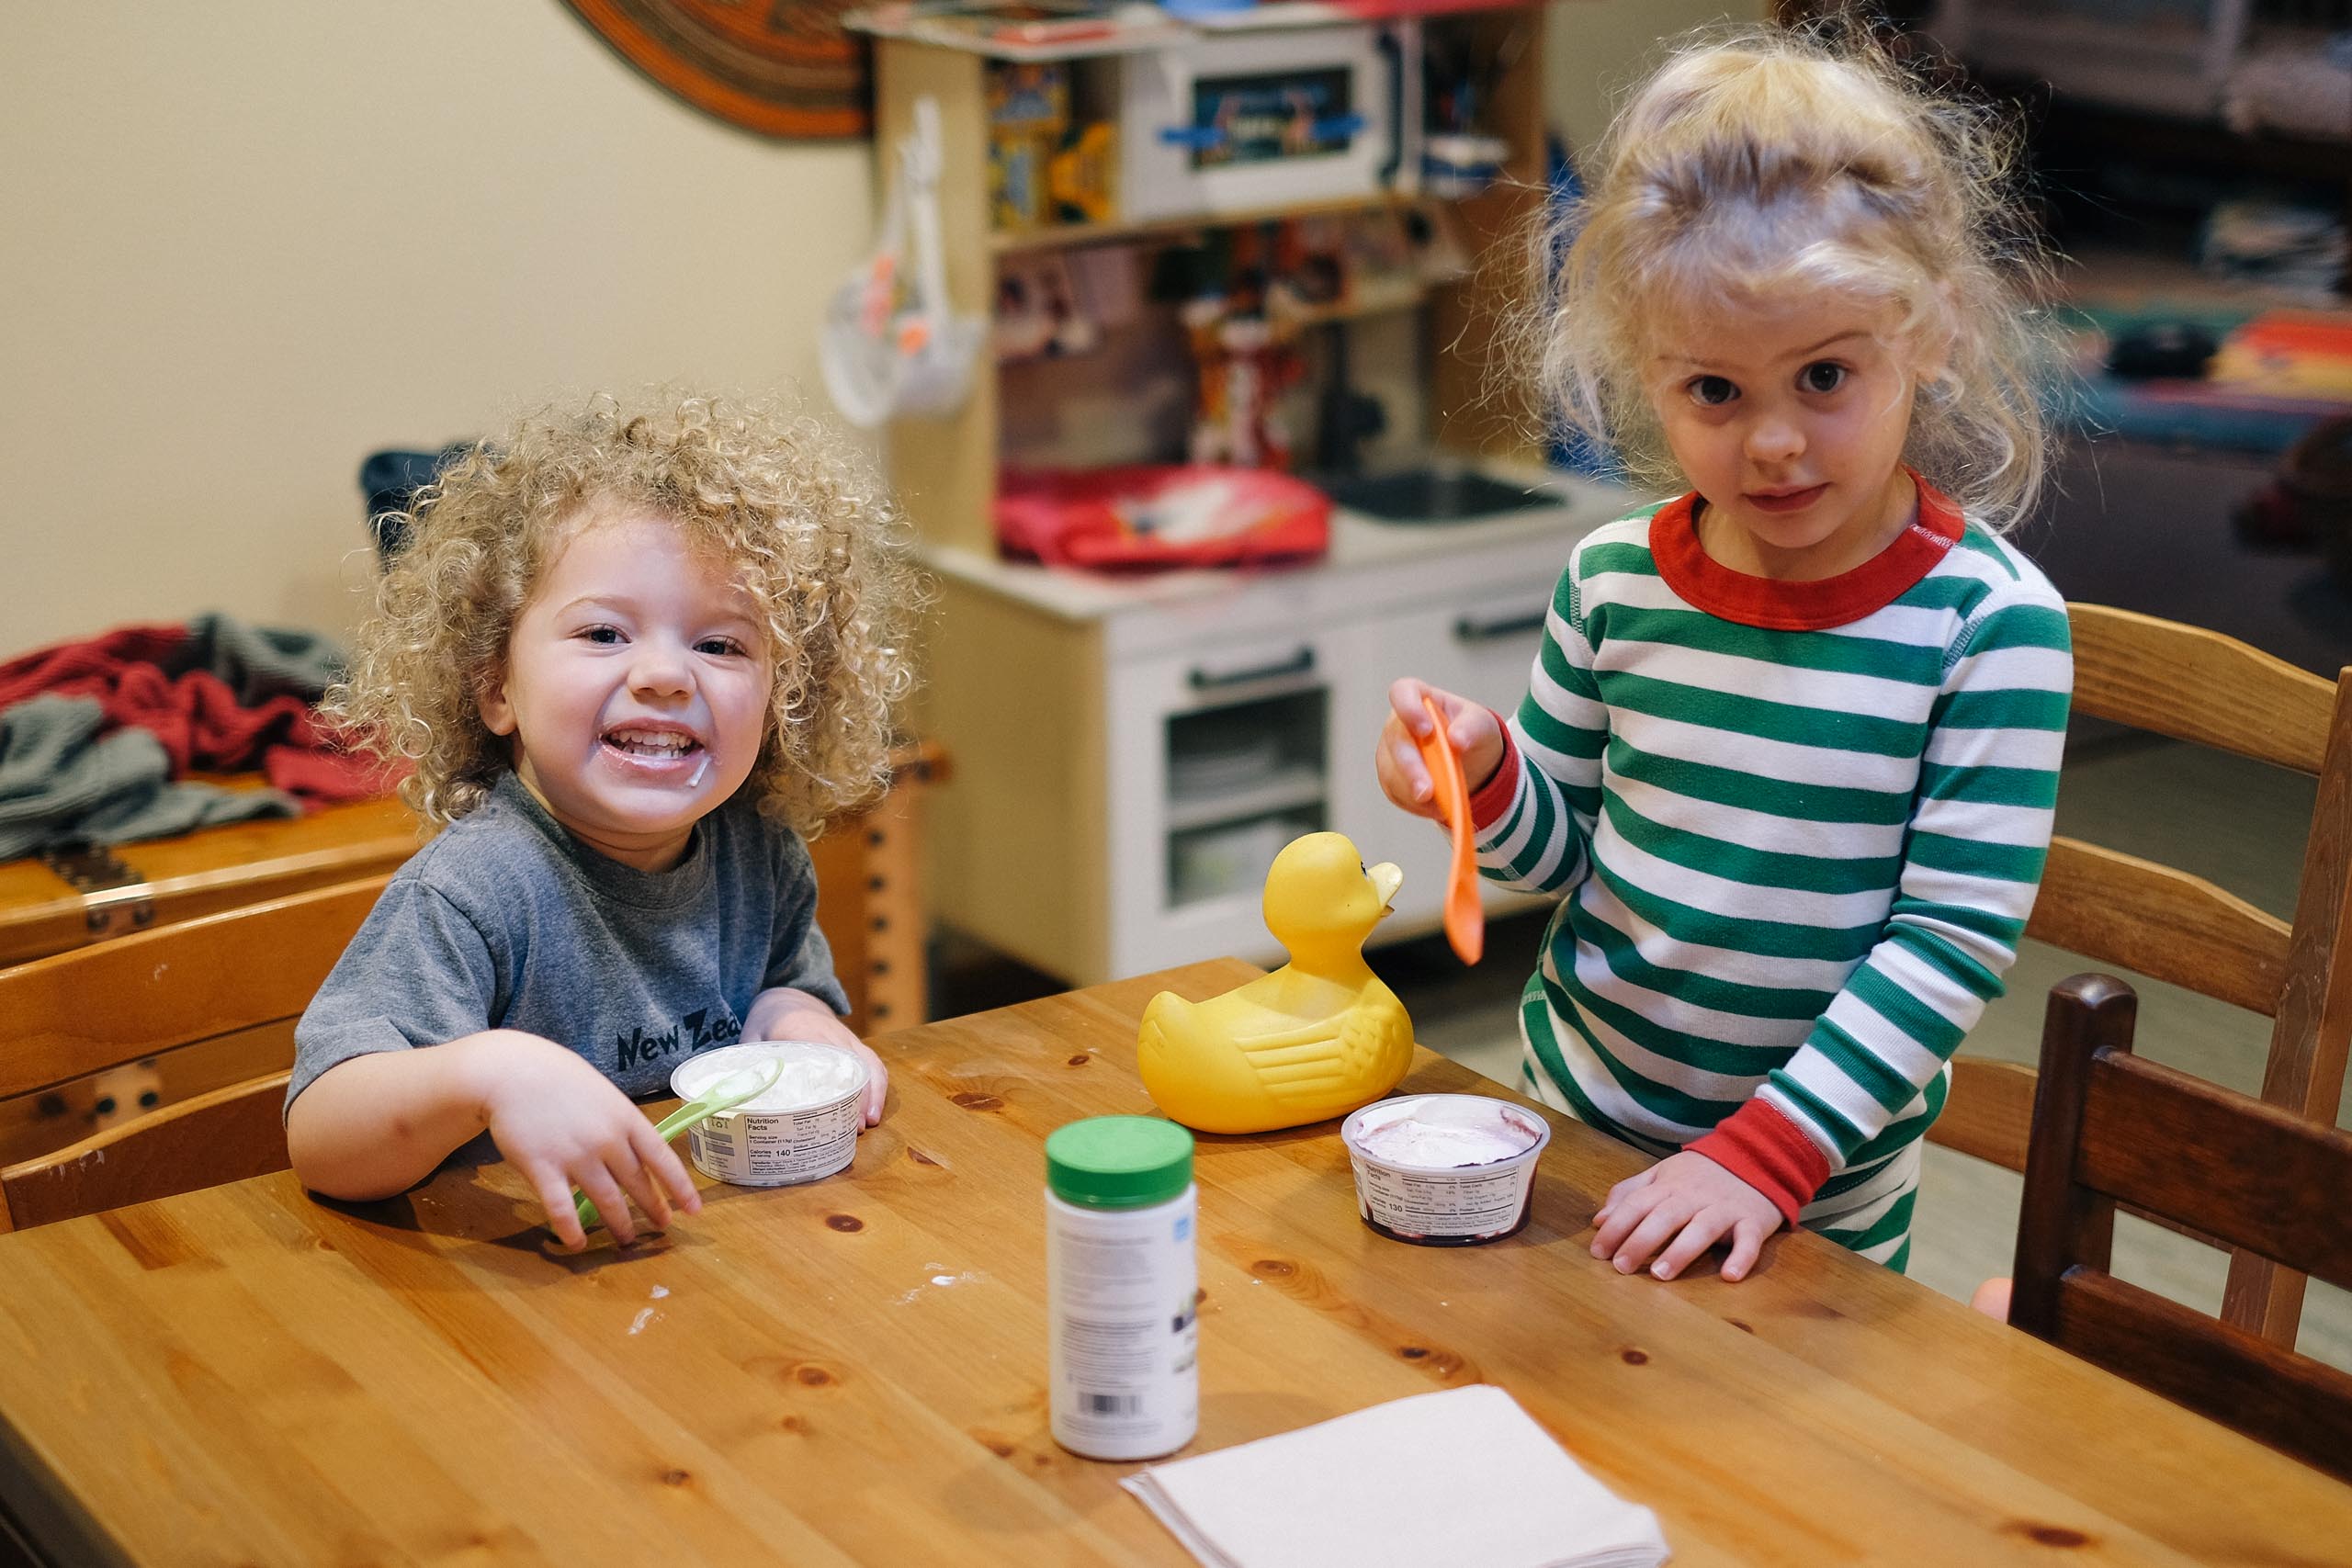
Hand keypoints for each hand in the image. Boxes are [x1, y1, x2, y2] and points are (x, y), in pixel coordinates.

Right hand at [472, 1031, 700, 1252]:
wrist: (513, 1072)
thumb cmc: (560, 1080)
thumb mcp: (604, 1094)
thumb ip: (621, 1124)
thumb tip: (638, 1154)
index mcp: (626, 1119)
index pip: (663, 1159)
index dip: (680, 1187)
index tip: (693, 1209)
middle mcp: (607, 1140)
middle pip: (637, 1183)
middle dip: (653, 1208)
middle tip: (661, 1226)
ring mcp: (576, 1156)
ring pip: (607, 1201)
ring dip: (619, 1224)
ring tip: (626, 1239)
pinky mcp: (543, 1169)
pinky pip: (562, 1209)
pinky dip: (571, 1231)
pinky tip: (577, 1244)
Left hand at [743, 987, 888, 1125]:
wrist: (789, 997)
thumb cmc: (768, 1022)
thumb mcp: (751, 1038)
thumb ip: (750, 1064)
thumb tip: (743, 1099)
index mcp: (802, 1030)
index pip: (824, 1056)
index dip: (833, 1084)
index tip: (836, 1111)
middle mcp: (831, 1033)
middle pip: (853, 1064)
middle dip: (860, 1096)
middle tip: (856, 1128)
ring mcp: (846, 1038)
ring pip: (869, 1064)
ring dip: (874, 1093)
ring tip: (869, 1123)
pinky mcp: (855, 1044)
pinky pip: (872, 1063)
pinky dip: (878, 1085)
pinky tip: (873, 1109)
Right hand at [1375, 679, 1502, 821]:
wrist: (1473, 764)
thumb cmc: (1472, 734)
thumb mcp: (1482, 725)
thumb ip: (1471, 728)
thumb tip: (1456, 739)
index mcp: (1419, 699)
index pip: (1402, 693)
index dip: (1408, 710)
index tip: (1425, 731)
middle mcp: (1399, 723)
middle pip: (1395, 741)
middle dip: (1411, 769)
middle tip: (1427, 791)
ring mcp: (1391, 751)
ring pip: (1391, 771)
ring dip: (1414, 792)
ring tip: (1443, 804)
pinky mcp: (1391, 777)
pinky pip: (1395, 792)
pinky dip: (1414, 804)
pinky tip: (1435, 807)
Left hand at [1590, 1151, 1781, 1281]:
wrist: (1756, 1155)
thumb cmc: (1702, 1173)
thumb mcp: (1662, 1174)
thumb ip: (1630, 1193)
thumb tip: (1599, 1219)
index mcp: (1668, 1186)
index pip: (1637, 1204)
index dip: (1616, 1226)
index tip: (1598, 1252)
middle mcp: (1694, 1196)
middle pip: (1665, 1217)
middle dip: (1641, 1241)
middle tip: (1621, 1267)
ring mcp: (1725, 1209)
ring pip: (1702, 1228)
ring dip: (1681, 1251)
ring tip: (1661, 1275)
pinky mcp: (1753, 1221)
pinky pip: (1749, 1240)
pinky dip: (1742, 1257)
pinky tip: (1730, 1276)